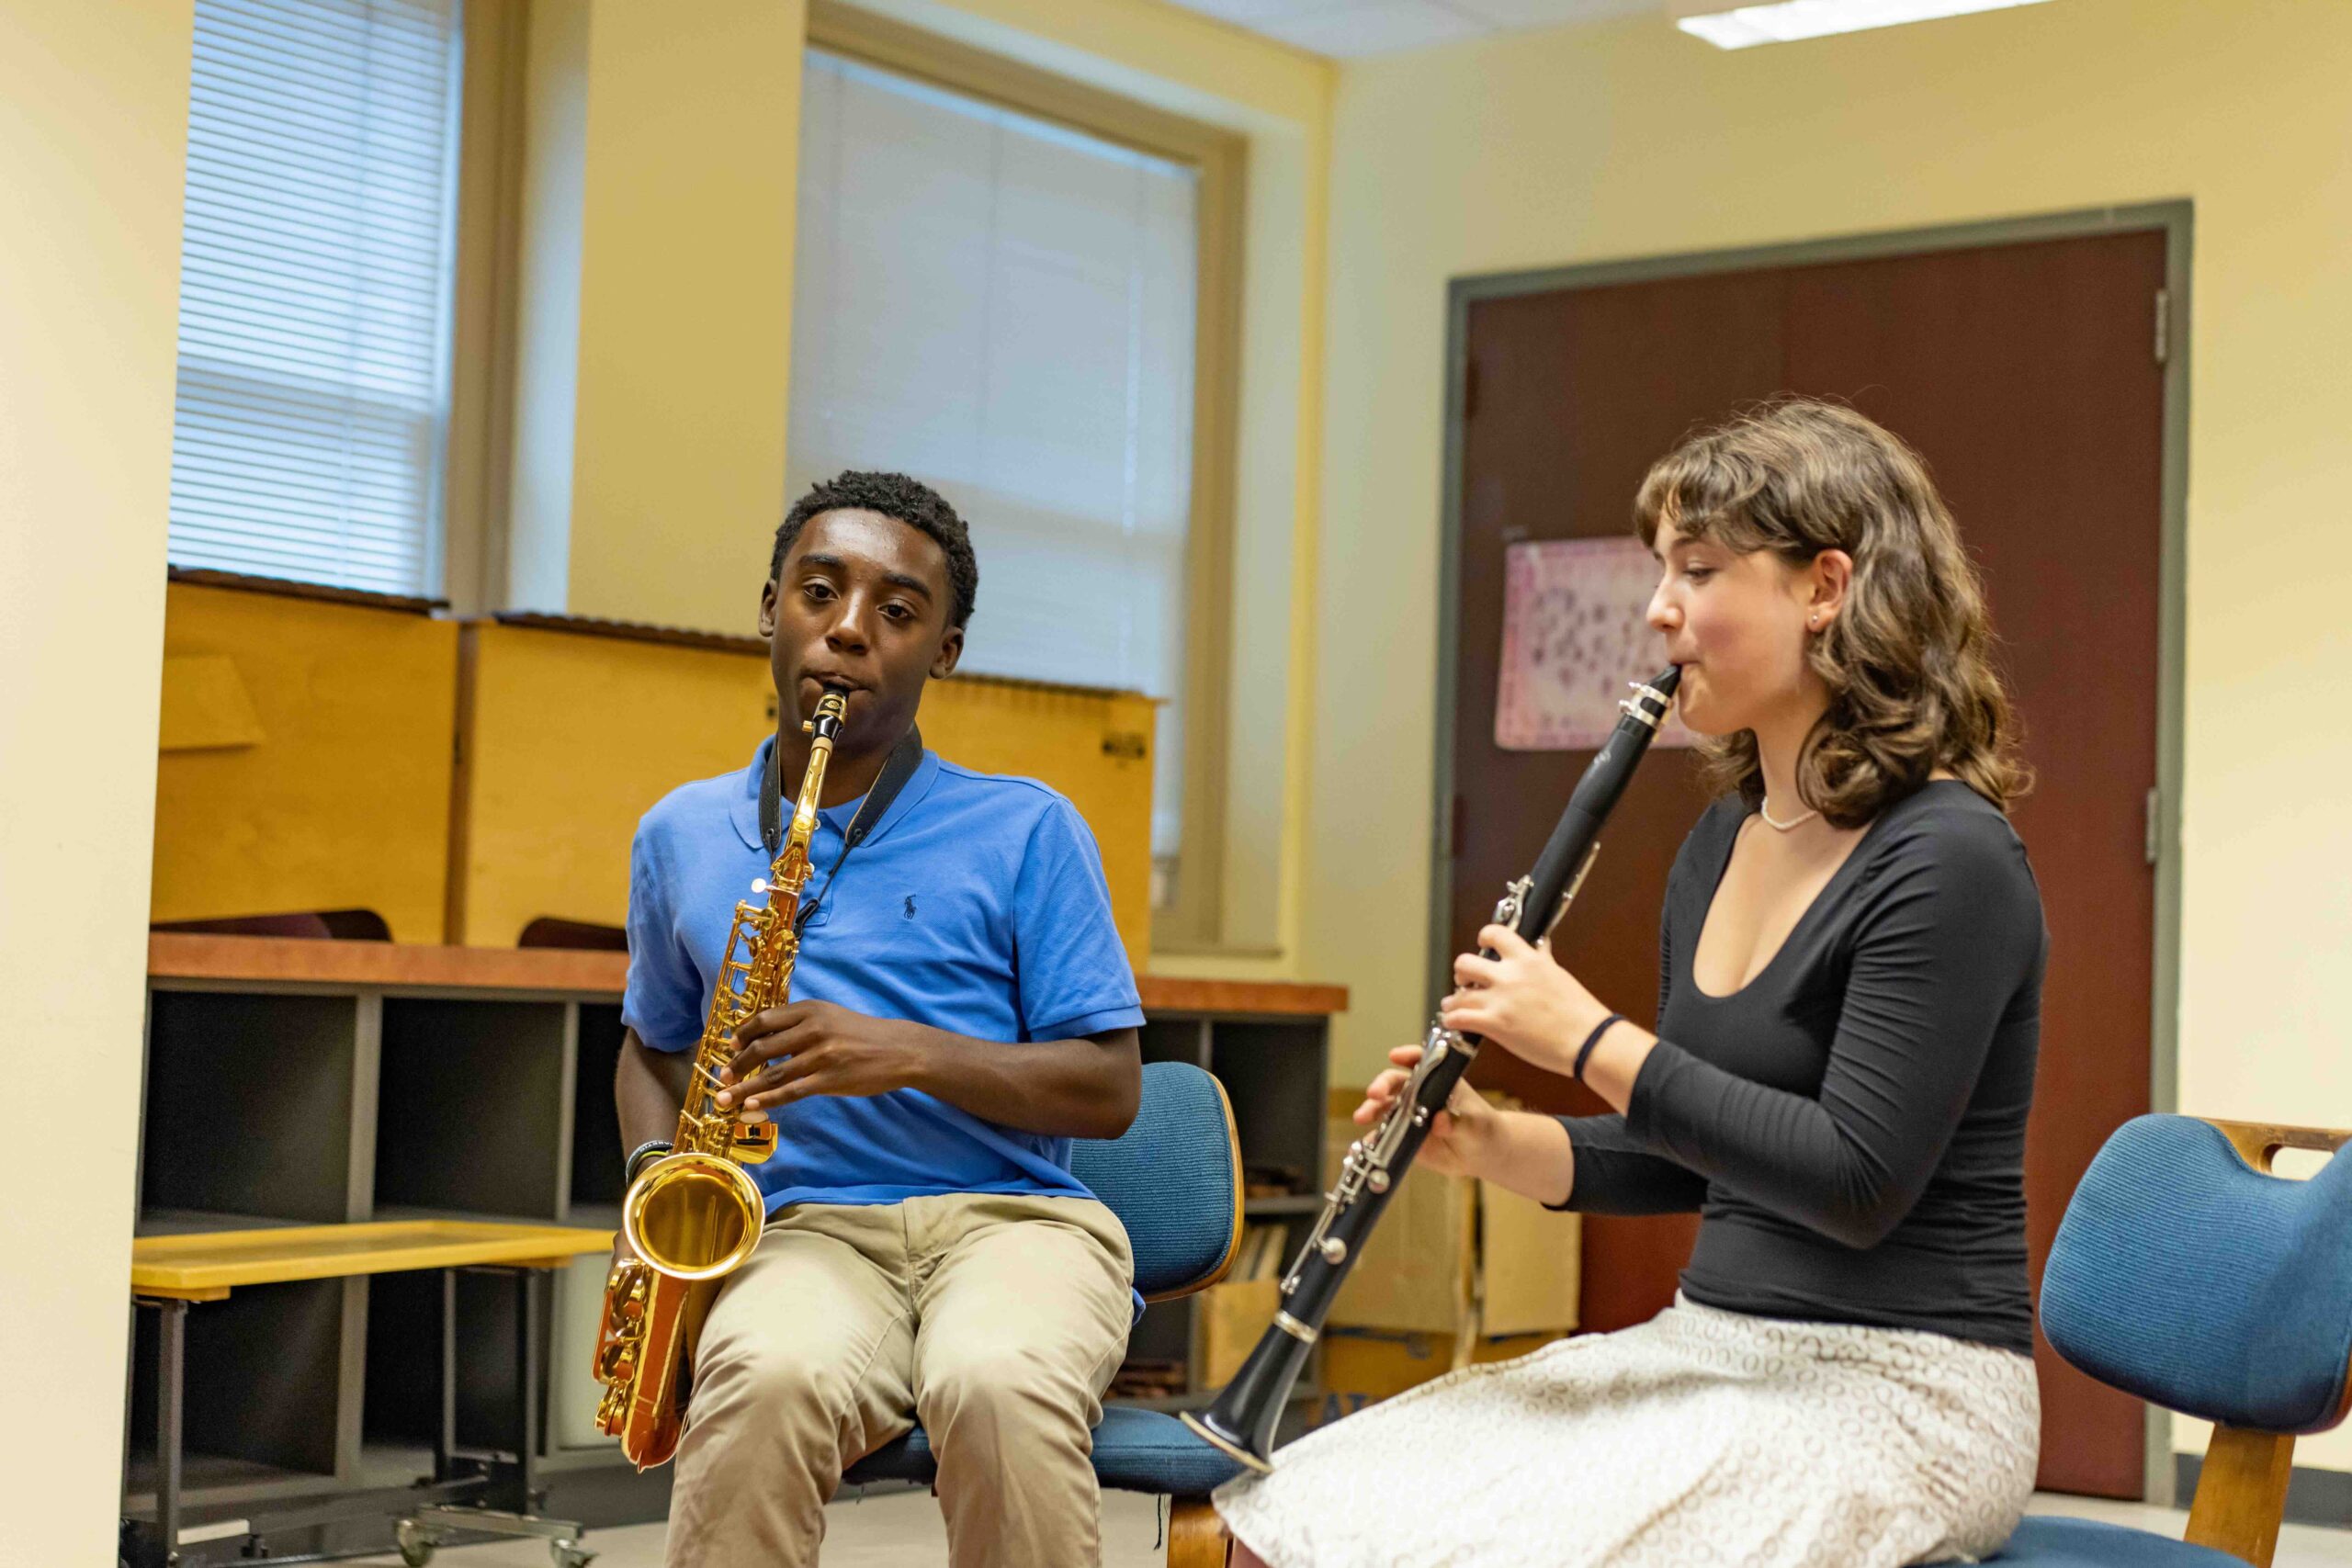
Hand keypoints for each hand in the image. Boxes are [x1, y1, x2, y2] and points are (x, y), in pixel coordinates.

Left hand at [716, 1000, 920, 1118]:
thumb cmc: (861, 1034)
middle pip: (762, 1047)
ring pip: (772, 1074)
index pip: (764, 1020)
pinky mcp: (830, 1079)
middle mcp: (813, 1029)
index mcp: (811, 1009)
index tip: (729, 1048)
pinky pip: (791, 1091)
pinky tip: (750, 1107)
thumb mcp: (830, 1017)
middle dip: (737, 1065)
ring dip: (743, 1089)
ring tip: (724, 1100)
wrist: (899, 1049)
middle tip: (723, 1078)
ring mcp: (821, 1055)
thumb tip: (763, 1040)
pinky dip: (767, 1100)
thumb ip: (801, 1024)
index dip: (741, 1035)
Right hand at [1352, 1043, 1495, 1177]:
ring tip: (1362, 1117)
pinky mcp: (1402, 1135)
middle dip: (1381, 1085)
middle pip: (1394, 1082)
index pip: (1421, 1061)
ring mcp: (1407, 1114)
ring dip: (1370, 1109)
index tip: (1395, 1056)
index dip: (1407, 1056)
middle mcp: (1418, 1092)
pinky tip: (1360, 1146)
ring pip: (1383, 1107)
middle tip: (1374, 1094)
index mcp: (1437, 1080)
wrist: (1480, 1153)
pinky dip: (1371, 1140)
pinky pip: (1383, 1137)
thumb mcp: (1474, 1124)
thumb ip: (1457, 1122)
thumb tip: (1440, 1121)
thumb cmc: (1480, 1127)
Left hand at [1439, 925, 1609, 1074]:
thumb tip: (1541, 946)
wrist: (1588, 1040)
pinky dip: (1452, 1021)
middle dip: (1462, 972)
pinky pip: (1458, 1018)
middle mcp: (1510, 976)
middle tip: (1466, 981)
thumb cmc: (1580, 1012)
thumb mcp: (1559, 975)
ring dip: (1453, 1002)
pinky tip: (1454, 1024)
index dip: (1483, 938)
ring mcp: (1500, 1000)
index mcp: (1528, 960)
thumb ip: (1543, 959)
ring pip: (1458, 994)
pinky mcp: (1495, 1024)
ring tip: (1454, 1006)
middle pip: (1465, 962)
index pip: (1495, 933)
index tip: (1482, 945)